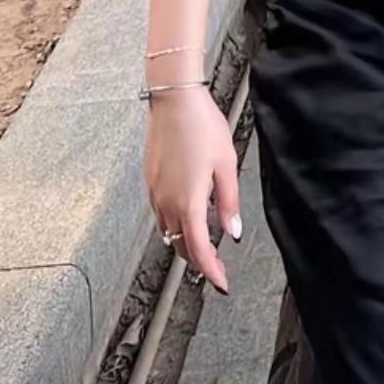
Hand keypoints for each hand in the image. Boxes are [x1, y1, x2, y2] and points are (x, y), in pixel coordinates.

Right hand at [145, 90, 240, 292]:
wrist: (174, 100)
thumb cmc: (202, 126)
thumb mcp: (226, 165)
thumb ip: (229, 202)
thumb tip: (233, 231)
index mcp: (189, 202)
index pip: (199, 250)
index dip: (211, 272)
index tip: (222, 283)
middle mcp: (167, 202)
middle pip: (181, 246)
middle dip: (199, 261)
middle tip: (217, 267)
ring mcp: (155, 192)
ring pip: (168, 232)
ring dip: (185, 244)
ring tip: (204, 246)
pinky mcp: (150, 181)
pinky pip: (160, 214)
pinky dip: (173, 225)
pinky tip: (186, 218)